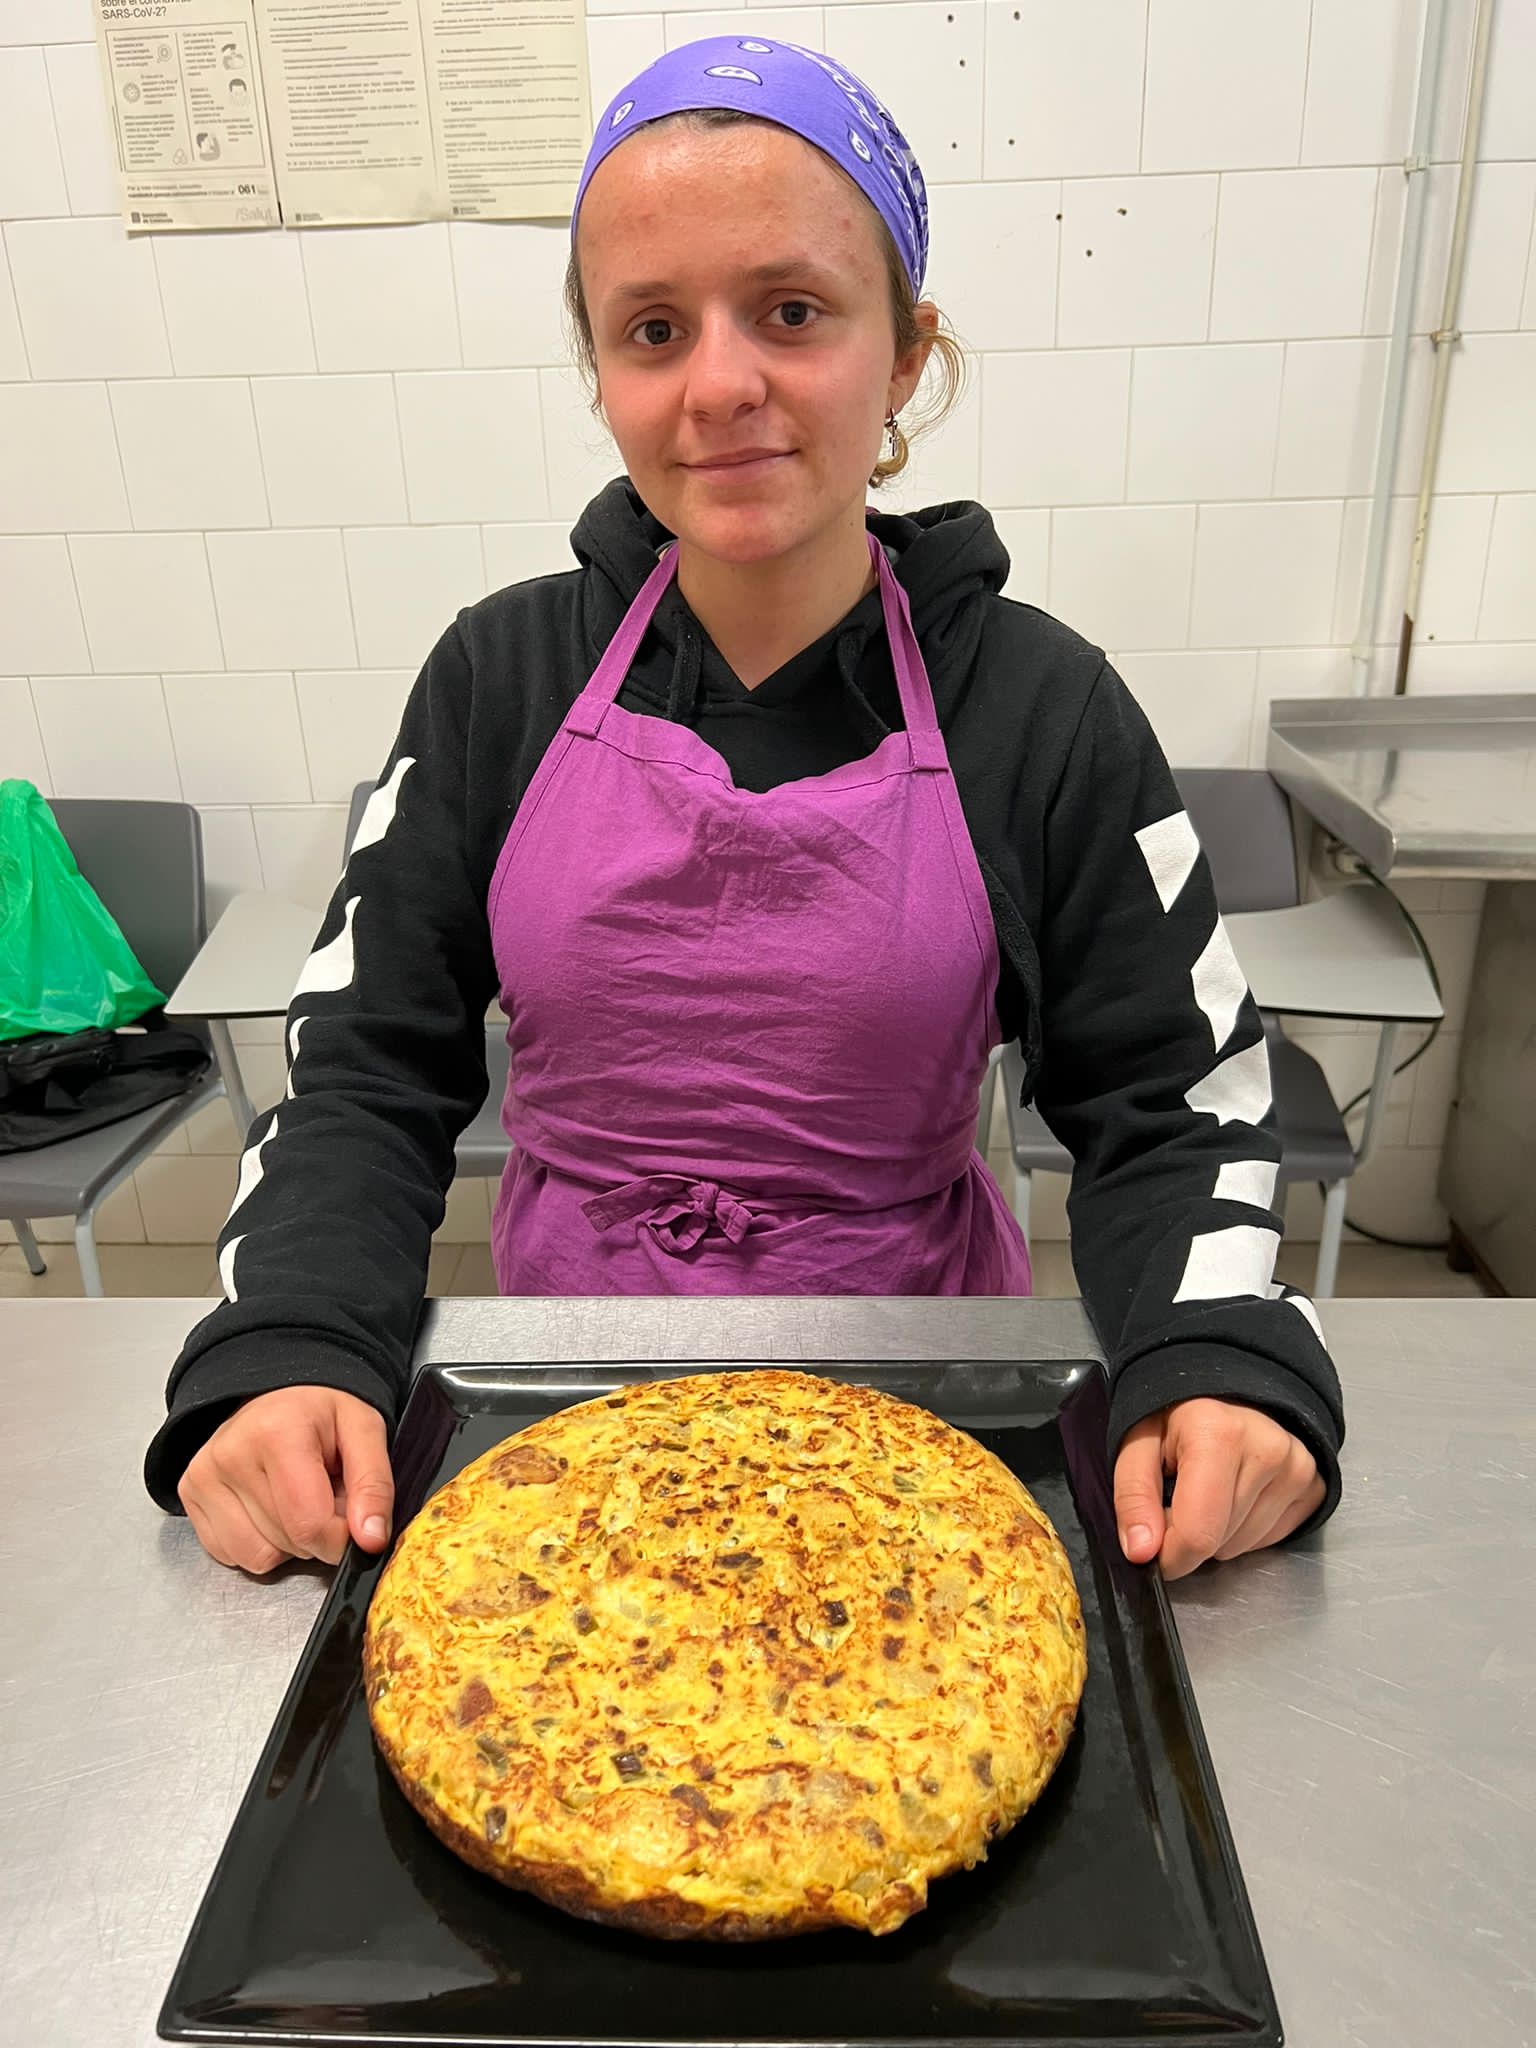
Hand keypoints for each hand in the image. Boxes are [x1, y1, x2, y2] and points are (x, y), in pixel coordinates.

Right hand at [178, 1386, 393, 1573]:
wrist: (276, 1393)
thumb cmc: (320, 1411)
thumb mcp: (365, 1431)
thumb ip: (374, 1486)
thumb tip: (370, 1540)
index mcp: (278, 1433)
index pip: (310, 1524)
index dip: (341, 1538)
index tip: (351, 1520)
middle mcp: (231, 1454)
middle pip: (288, 1542)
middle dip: (317, 1532)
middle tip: (322, 1492)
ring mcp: (203, 1476)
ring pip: (258, 1557)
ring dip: (287, 1541)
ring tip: (293, 1497)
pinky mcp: (188, 1495)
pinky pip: (232, 1555)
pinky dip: (258, 1543)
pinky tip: (267, 1506)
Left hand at [1113, 1397, 1324, 1578]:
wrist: (1226, 1392)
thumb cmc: (1178, 1417)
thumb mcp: (1136, 1445)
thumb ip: (1132, 1497)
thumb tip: (1141, 1551)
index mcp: (1218, 1434)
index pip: (1198, 1533)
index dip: (1169, 1555)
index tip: (1154, 1548)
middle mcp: (1267, 1449)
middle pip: (1220, 1543)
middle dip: (1190, 1535)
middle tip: (1179, 1497)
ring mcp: (1297, 1467)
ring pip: (1244, 1545)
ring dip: (1218, 1533)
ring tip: (1209, 1490)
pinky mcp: (1313, 1484)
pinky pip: (1271, 1539)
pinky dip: (1245, 1530)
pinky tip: (1235, 1495)